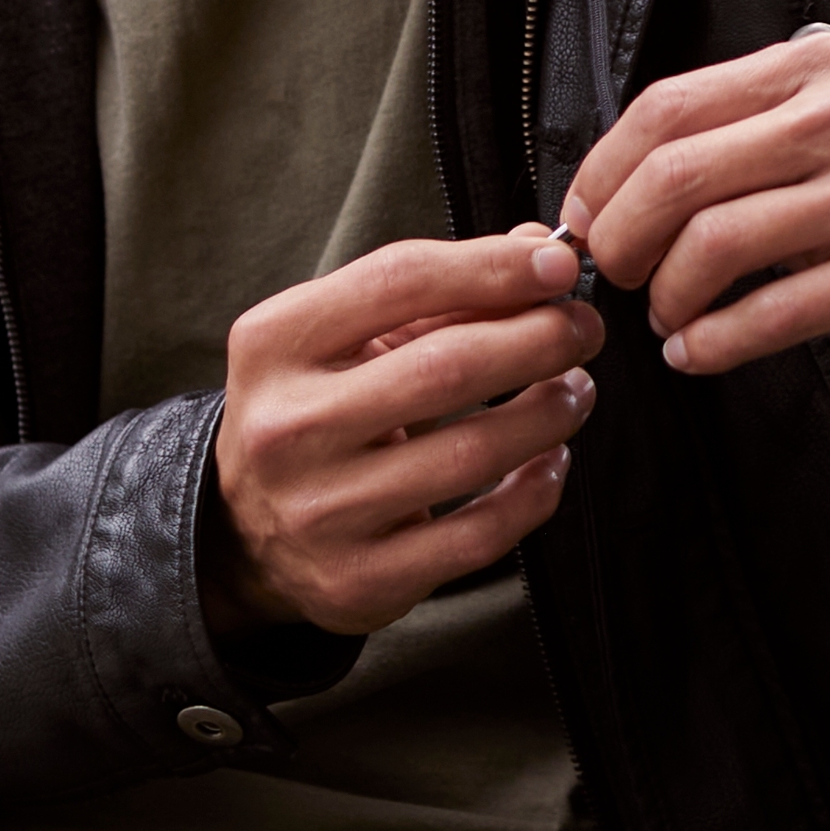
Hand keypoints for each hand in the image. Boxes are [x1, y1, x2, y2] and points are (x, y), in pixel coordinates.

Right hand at [207, 226, 599, 634]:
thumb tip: (540, 250)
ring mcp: (322, 510)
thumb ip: (439, 289)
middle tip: (584, 329)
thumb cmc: (316, 406)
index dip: (493, 267)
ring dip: (548, 413)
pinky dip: (535, 493)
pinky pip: (479, 535)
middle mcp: (288, 427)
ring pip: (473, 453)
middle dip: (540, 340)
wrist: (245, 531)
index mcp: (276, 342)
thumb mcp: (347, 335)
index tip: (560, 263)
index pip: (400, 280)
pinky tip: (550, 460)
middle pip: (447, 368)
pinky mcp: (360, 579)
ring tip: (574, 390)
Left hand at [562, 24, 829, 377]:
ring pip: (715, 245)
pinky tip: (700, 353)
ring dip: (665, 298)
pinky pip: (773, 312)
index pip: (666, 107)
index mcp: (815, 67)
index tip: (580, 220)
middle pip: (677, 174)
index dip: (601, 171)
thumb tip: (610, 190)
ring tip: (667, 321)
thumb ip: (742, 135)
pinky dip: (714, 343)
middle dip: (617, 240)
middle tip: (611, 279)